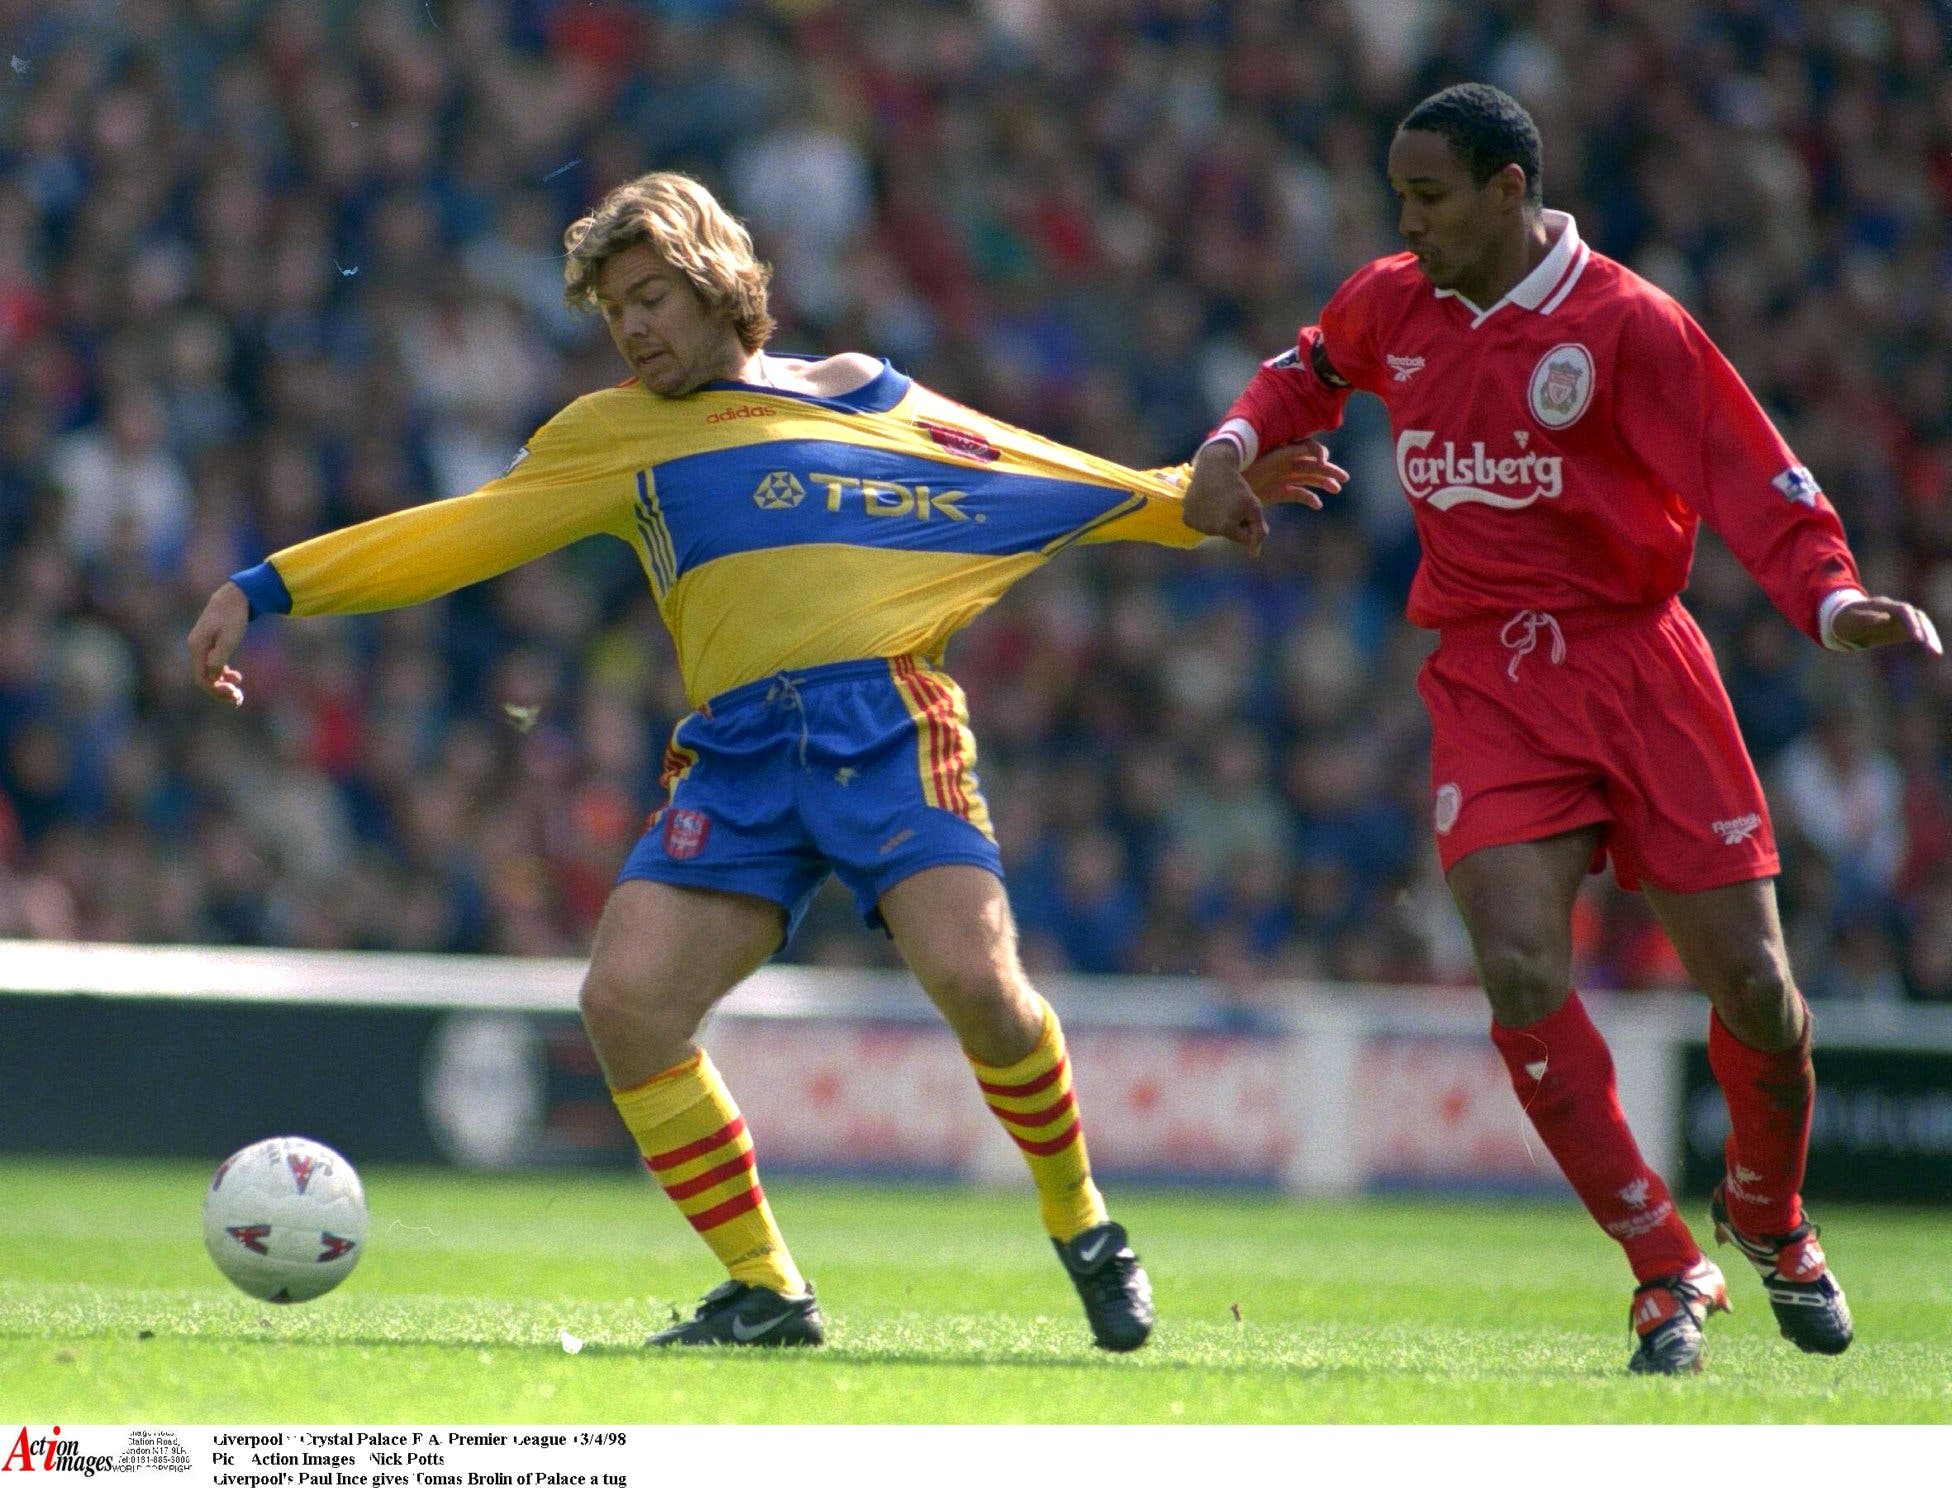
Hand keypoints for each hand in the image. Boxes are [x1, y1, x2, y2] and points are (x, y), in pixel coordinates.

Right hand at [187, 581, 250, 706]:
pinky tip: (235, 676)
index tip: (234, 695)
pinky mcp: (209, 643)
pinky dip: (222, 673)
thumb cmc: (233, 616)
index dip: (216, 690)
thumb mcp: (230, 638)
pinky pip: (212, 664)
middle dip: (220, 691)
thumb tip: (212, 678)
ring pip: (208, 672)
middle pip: (204, 677)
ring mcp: (201, 645)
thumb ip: (219, 658)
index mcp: (197, 647)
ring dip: (222, 684)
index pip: (202, 678)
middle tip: (239, 699)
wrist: (234, 596)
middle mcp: (195, 647)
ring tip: (238, 693)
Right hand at [1183, 441, 1270, 553]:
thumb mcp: (1254, 507)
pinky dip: (1204, 517)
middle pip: (1226, 534)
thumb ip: (1258, 531)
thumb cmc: (1237, 488)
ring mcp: (1195, 524)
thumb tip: (1254, 554)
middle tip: (1232, 505)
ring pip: (1213, 530)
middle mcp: (1207, 529)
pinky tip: (1207, 503)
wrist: (1213, 468)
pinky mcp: (1186, 518)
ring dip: (1218, 521)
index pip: (1243, 538)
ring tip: (1219, 502)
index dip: (1246, 524)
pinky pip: (1200, 525)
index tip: (1244, 509)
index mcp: (1225, 527)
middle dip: (1232, 524)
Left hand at [1243, 438, 1347, 512]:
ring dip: (1324, 483)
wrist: (1221, 488)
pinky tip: (1317, 504)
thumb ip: (1282, 454)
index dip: (1317, 452)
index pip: (1306, 447)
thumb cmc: (1239, 471)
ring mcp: (1282, 478)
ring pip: (1308, 479)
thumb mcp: (1260, 461)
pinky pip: (1298, 494)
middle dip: (1329, 470)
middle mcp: (1284, 464)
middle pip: (1312, 465)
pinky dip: (1309, 498)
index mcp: (1281, 453)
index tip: (1323, 461)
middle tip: (1345, 478)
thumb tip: (1306, 448)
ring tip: (1337, 488)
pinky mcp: (1278, 492)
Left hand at [1830, 597, 1942, 654]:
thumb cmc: (1845, 619)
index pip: (1904, 611)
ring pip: (1921, 624)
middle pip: (1918, 617)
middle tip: (1933, 650)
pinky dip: (1927, 640)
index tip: (1918, 639)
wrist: (1843, 620)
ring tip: (1936, 653)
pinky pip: (1918, 632)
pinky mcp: (1902, 627)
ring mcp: (1900, 618)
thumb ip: (1864, 618)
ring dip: (1930, 637)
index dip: (1912, 624)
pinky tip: (1934, 651)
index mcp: (1882, 605)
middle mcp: (1895, 609)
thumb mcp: (1850, 619)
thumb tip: (1883, 619)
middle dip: (1927, 632)